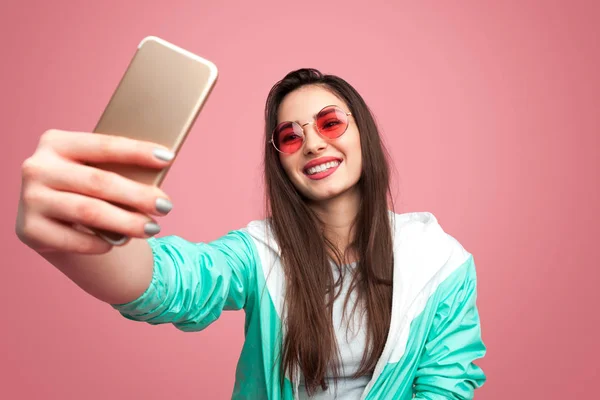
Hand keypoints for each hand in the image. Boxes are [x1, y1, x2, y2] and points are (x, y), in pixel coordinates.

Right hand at [16, 129, 174, 253]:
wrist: (49, 218)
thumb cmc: (84, 188)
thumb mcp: (94, 171)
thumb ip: (116, 170)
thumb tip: (156, 178)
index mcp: (55, 142)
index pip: (103, 145)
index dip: (137, 151)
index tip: (168, 158)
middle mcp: (37, 168)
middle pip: (99, 182)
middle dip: (138, 195)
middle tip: (166, 206)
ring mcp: (31, 200)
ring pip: (89, 212)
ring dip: (126, 222)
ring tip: (152, 228)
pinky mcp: (30, 230)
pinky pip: (75, 240)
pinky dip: (102, 243)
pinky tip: (119, 242)